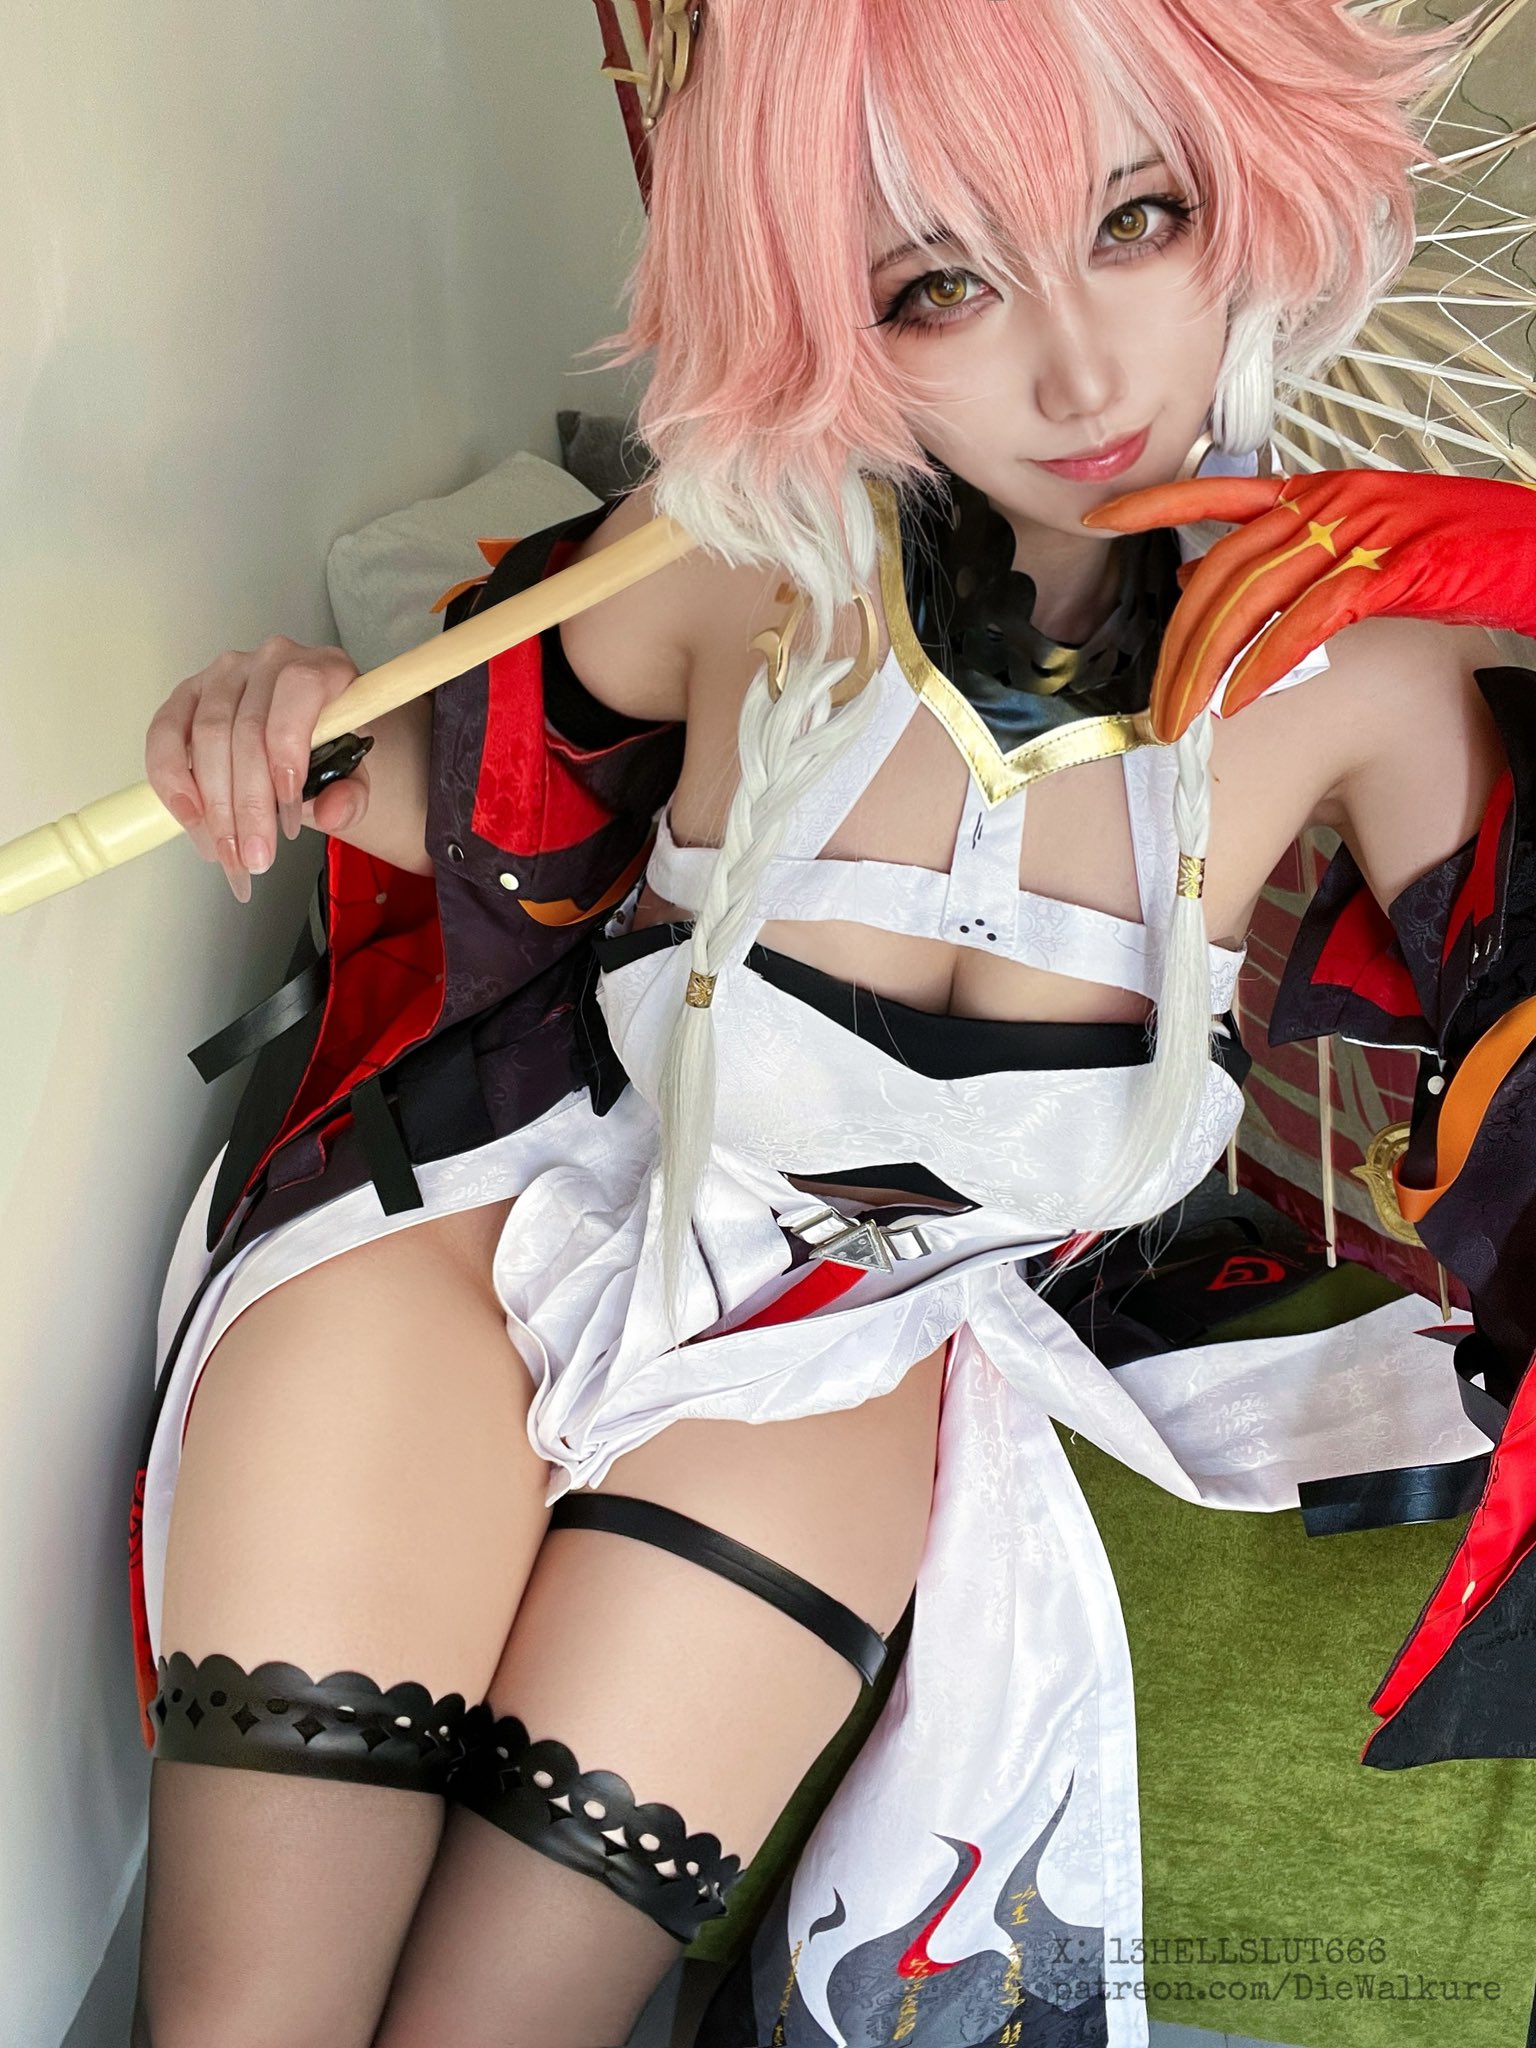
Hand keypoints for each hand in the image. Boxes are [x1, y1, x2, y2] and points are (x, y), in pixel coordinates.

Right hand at [145, 636, 367, 900]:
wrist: (313, 738)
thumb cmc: (335, 750)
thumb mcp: (358, 775)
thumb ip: (352, 795)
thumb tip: (332, 811)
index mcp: (323, 667)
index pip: (299, 692)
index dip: (288, 752)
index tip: (290, 812)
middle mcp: (270, 660)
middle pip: (247, 728)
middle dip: (248, 804)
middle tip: (255, 857)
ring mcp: (224, 675)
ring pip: (206, 736)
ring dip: (212, 805)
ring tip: (227, 852)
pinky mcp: (187, 695)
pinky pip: (165, 733)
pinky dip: (172, 780)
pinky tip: (190, 818)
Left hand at [1082, 470, 1535, 741]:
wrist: (1527, 545)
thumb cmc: (1445, 549)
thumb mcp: (1349, 544)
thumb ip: (1274, 559)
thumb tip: (1194, 579)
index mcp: (1311, 491)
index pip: (1216, 492)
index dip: (1155, 504)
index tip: (1101, 518)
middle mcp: (1324, 504)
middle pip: (1220, 572)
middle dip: (1176, 644)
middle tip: (1154, 705)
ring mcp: (1355, 533)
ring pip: (1251, 600)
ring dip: (1206, 666)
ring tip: (1181, 716)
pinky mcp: (1388, 570)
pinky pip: (1306, 622)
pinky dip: (1266, 664)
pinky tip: (1238, 699)